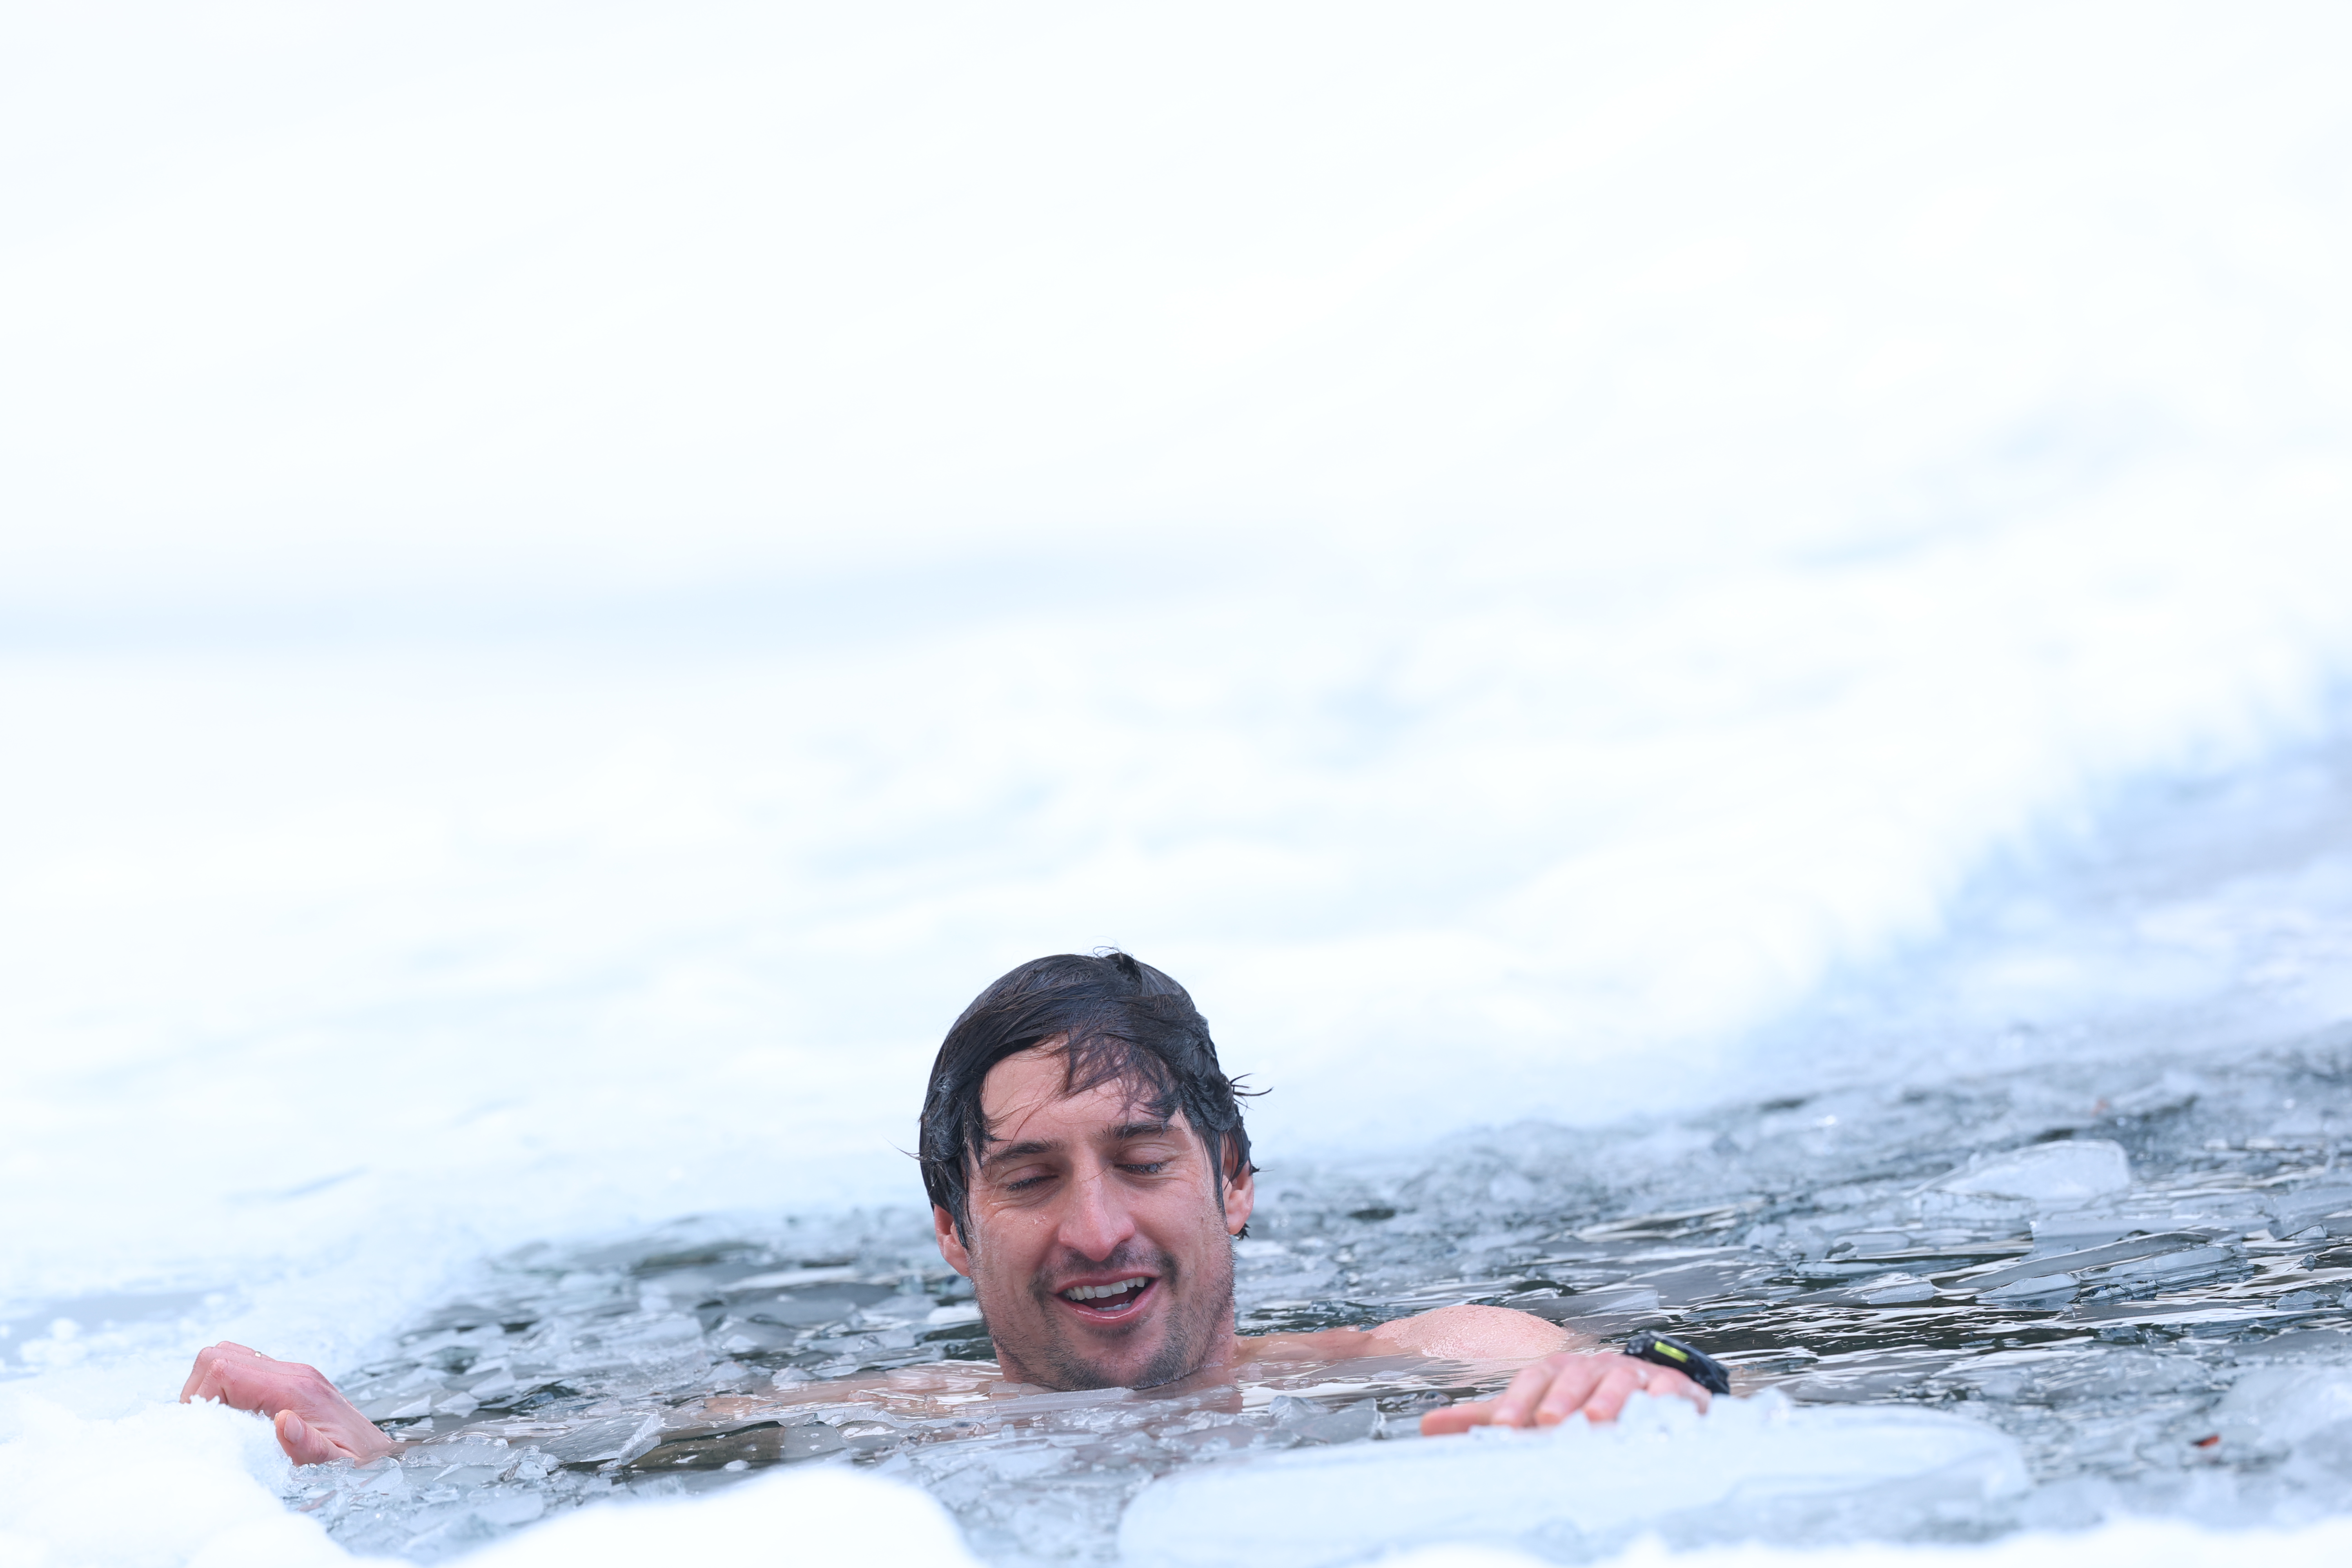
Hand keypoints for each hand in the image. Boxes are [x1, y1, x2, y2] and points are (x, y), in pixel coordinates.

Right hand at [180, 1342, 396, 1464]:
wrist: (380, 1453)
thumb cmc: (358, 1461)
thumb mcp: (336, 1465)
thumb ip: (309, 1446)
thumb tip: (283, 1422)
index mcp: (297, 1390)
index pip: (225, 1369)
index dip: (201, 1396)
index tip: (204, 1428)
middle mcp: (293, 1374)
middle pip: (220, 1355)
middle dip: (198, 1389)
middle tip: (205, 1426)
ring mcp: (291, 1374)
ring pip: (229, 1356)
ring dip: (210, 1387)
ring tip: (218, 1423)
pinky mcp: (289, 1381)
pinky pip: (244, 1369)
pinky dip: (226, 1388)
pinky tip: (235, 1420)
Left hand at [1421, 1350, 1708, 1434]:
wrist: (1640, 1388)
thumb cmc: (1577, 1401)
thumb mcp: (1530, 1407)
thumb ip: (1483, 1418)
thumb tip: (1428, 1427)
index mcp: (1558, 1371)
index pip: (1534, 1379)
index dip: (1519, 1400)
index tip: (1505, 1425)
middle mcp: (1593, 1368)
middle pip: (1575, 1377)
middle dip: (1561, 1397)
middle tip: (1549, 1421)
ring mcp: (1633, 1376)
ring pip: (1620, 1381)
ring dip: (1609, 1397)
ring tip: (1598, 1419)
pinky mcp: (1671, 1388)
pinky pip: (1670, 1390)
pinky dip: (1665, 1398)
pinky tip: (1659, 1408)